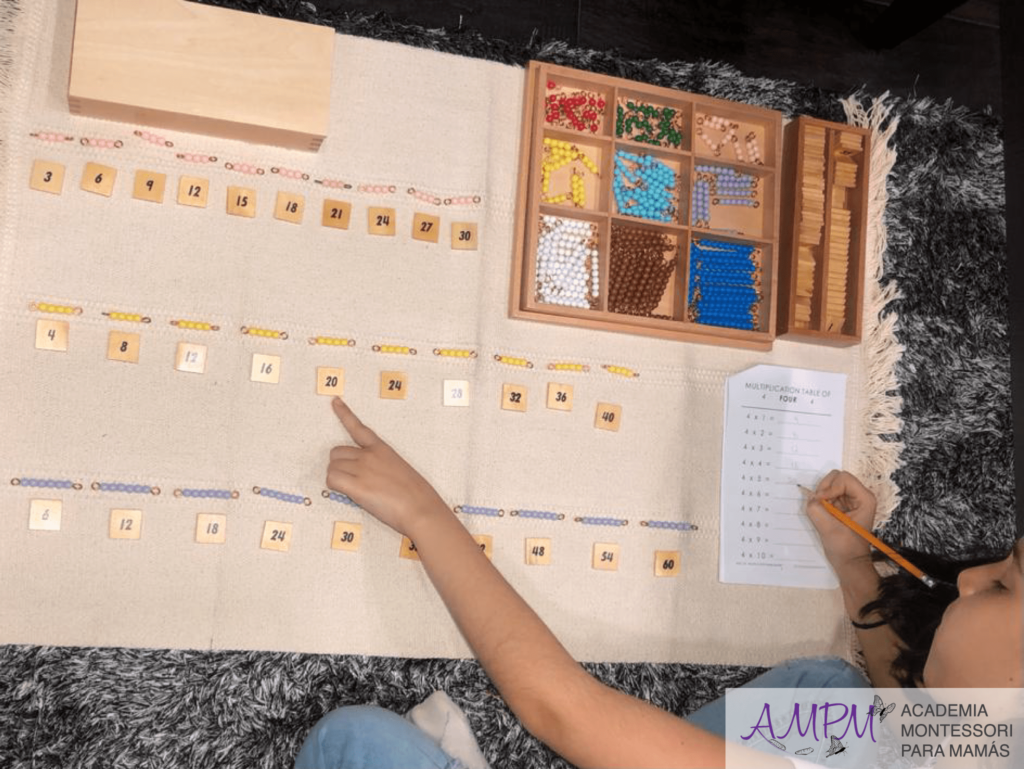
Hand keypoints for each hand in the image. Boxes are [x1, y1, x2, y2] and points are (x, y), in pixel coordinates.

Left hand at [326, 397, 446, 535]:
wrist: (421, 508)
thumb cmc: (416, 494)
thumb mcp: (400, 469)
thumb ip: (380, 466)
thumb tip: (365, 475)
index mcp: (382, 449)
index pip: (358, 427)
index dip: (344, 413)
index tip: (335, 401)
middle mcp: (369, 455)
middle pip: (336, 453)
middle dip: (339, 465)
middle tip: (353, 480)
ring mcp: (362, 469)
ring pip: (332, 468)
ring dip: (338, 478)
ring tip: (356, 490)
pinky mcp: (356, 486)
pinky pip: (332, 480)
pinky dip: (335, 487)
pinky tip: (349, 493)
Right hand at [805, 470, 876, 570]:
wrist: (849, 562)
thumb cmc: (846, 548)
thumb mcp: (829, 529)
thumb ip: (816, 510)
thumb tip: (810, 498)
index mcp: (864, 499)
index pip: (843, 478)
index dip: (829, 488)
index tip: (822, 502)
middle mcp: (859, 496)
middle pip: (837, 477)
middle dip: (824, 489)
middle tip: (819, 504)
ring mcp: (849, 500)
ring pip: (830, 484)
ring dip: (821, 495)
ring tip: (822, 512)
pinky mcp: (841, 505)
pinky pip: (826, 494)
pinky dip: (820, 501)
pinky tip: (823, 515)